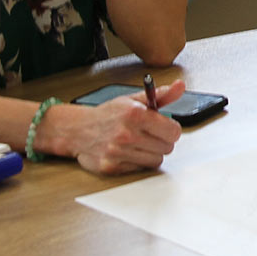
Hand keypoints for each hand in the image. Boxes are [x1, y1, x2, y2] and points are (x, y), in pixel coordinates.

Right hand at [39, 79, 186, 174]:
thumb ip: (160, 95)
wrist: (77, 129)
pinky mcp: (111, 167)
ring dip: (150, 153)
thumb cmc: (108, 114)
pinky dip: (137, 162)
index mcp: (135, 114)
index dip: (171, 130)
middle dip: (161, 141)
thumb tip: (179, 86)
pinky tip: (127, 152)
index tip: (164, 128)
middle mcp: (126, 134)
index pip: (173, 132)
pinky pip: (140, 169)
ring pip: (155, 160)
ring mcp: (118, 152)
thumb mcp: (133, 100)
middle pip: (167, 148)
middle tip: (148, 135)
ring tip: (137, 143)